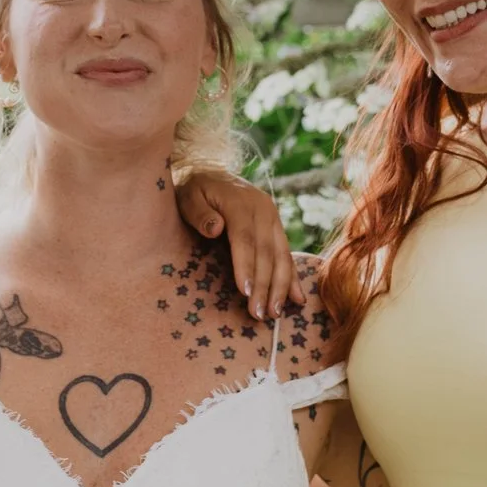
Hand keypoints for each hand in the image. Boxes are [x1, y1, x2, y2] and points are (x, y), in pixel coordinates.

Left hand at [173, 170, 306, 319]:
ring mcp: (273, 218)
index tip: (247, 293)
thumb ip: (200, 213)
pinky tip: (297, 299)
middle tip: (260, 314)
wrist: (209, 173)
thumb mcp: (189, 197)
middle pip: (267, 252)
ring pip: (282, 256)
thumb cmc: (193, 190)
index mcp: (241, 202)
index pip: (245, 239)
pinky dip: (293, 278)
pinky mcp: (276, 227)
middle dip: (266, 285)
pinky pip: (287, 254)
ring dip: (281, 287)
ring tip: (275, 314)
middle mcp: (263, 209)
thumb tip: (215, 228)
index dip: (247, 267)